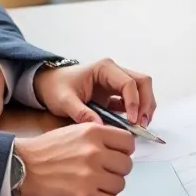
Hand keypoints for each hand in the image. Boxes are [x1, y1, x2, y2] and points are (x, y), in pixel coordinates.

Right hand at [16, 123, 134, 195]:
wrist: (22, 168)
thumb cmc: (45, 151)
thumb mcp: (74, 132)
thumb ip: (97, 138)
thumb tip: (118, 149)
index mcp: (93, 132)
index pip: (129, 142)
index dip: (124, 152)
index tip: (117, 157)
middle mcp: (95, 152)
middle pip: (126, 165)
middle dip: (116, 172)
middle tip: (103, 174)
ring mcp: (91, 175)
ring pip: (120, 185)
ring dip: (109, 188)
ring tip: (94, 186)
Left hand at [33, 58, 155, 127]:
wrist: (49, 85)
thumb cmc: (56, 88)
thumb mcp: (64, 100)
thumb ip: (80, 112)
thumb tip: (99, 126)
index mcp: (104, 68)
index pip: (128, 82)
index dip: (134, 102)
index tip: (131, 121)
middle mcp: (115, 72)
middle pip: (142, 82)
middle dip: (146, 103)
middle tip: (143, 124)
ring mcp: (117, 82)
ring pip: (142, 90)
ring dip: (145, 107)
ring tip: (141, 127)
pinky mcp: (115, 94)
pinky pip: (133, 100)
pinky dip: (137, 112)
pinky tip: (133, 126)